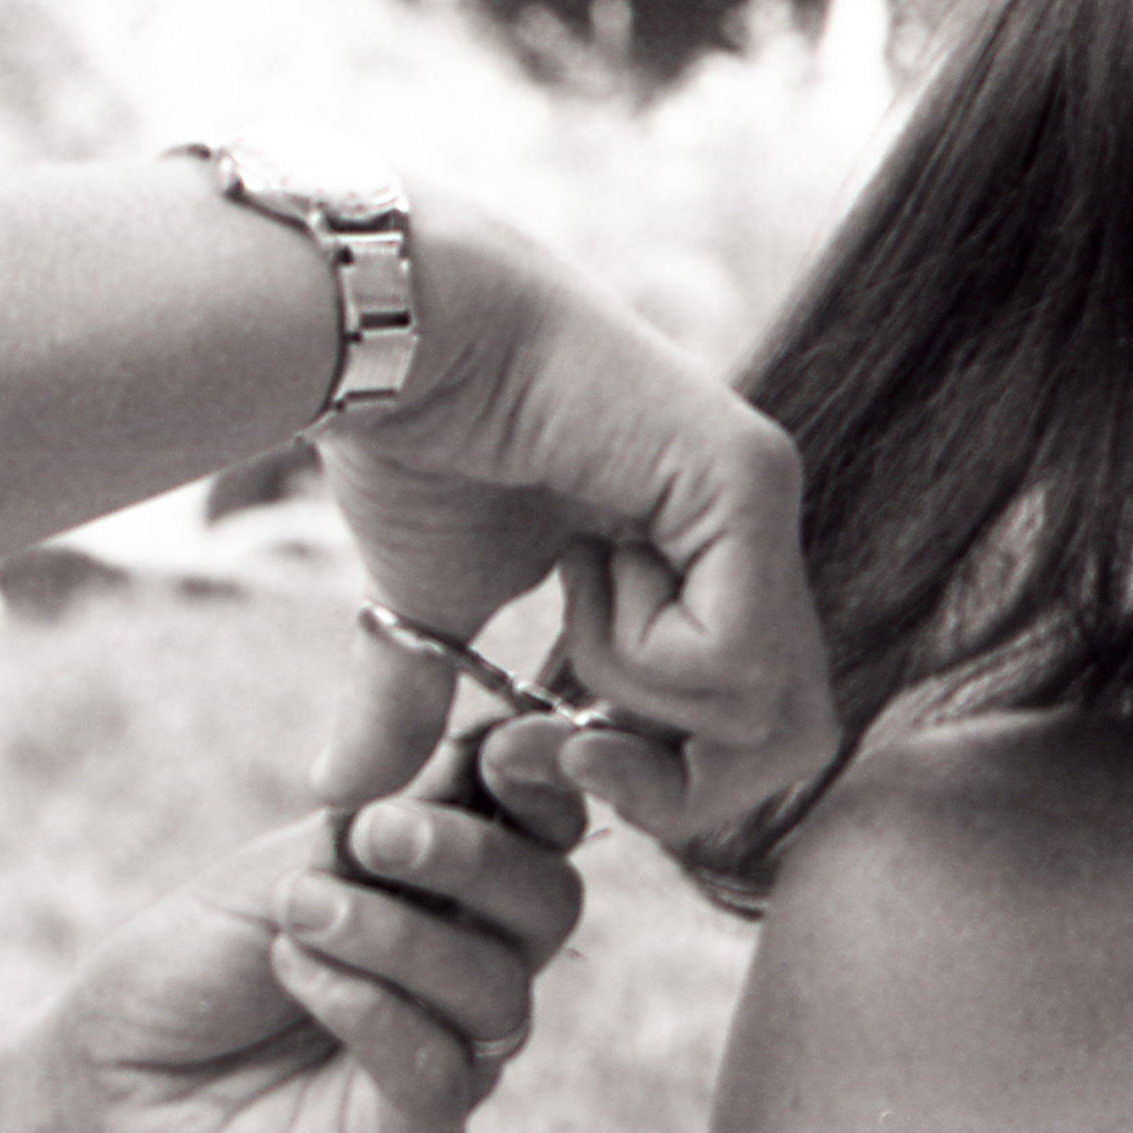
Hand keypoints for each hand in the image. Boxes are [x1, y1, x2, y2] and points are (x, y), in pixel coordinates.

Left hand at [25, 718, 590, 1132]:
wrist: (108, 1085)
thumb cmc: (190, 965)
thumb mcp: (277, 868)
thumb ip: (376, 828)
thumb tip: (470, 760)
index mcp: (446, 888)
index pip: (538, 831)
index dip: (536, 787)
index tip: (492, 753)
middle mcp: (467, 969)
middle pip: (549, 908)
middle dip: (473, 858)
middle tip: (375, 836)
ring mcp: (452, 1056)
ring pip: (498, 991)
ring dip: (397, 937)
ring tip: (297, 914)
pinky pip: (441, 1073)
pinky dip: (374, 1012)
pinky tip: (300, 976)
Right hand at [310, 185, 830, 843]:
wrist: (395, 337)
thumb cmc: (411, 440)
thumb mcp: (422, 612)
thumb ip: (415, 702)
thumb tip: (341, 795)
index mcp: (702, 563)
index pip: (752, 730)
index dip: (665, 786)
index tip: (553, 752)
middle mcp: (752, 535)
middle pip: (792, 743)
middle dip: (677, 788)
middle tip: (575, 745)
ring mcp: (762, 505)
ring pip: (765, 708)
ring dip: (638, 692)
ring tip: (573, 587)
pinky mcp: (748, 482)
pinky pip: (731, 654)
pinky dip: (643, 648)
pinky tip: (588, 555)